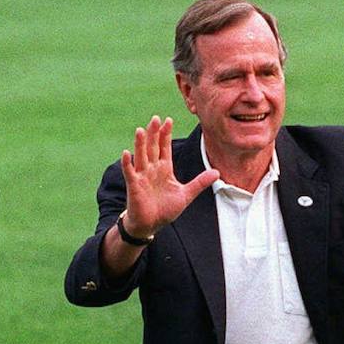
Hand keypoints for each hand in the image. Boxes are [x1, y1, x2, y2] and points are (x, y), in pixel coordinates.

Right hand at [119, 116, 218, 236]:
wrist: (151, 225)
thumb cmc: (165, 210)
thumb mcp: (186, 195)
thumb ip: (200, 182)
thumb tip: (217, 173)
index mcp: (164, 169)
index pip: (165, 148)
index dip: (166, 134)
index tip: (169, 120)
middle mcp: (152, 169)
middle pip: (153, 148)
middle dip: (154, 133)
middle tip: (156, 118)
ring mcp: (142, 176)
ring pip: (141, 156)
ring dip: (140, 144)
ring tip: (140, 129)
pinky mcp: (134, 186)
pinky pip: (130, 172)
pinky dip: (127, 163)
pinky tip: (126, 153)